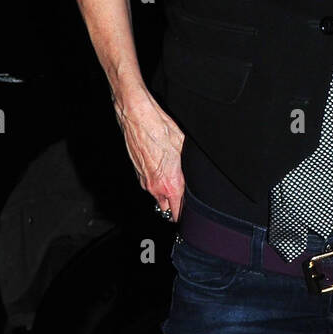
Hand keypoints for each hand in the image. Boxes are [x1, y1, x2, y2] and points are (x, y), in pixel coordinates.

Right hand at [112, 90, 185, 220]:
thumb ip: (189, 166)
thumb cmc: (160, 128)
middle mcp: (156, 186)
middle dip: (176, 208)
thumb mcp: (184, 147)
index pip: (179, 211)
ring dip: (166, 195)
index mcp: (171, 183)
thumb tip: (194, 173)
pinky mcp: (138, 173)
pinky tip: (163, 172)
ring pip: (158, 197)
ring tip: (175, 185)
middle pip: (167, 209)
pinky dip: (157, 184)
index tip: (192, 215)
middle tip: (185, 202)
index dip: (186, 214)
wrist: (137, 117)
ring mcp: (145, 180)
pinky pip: (150, 185)